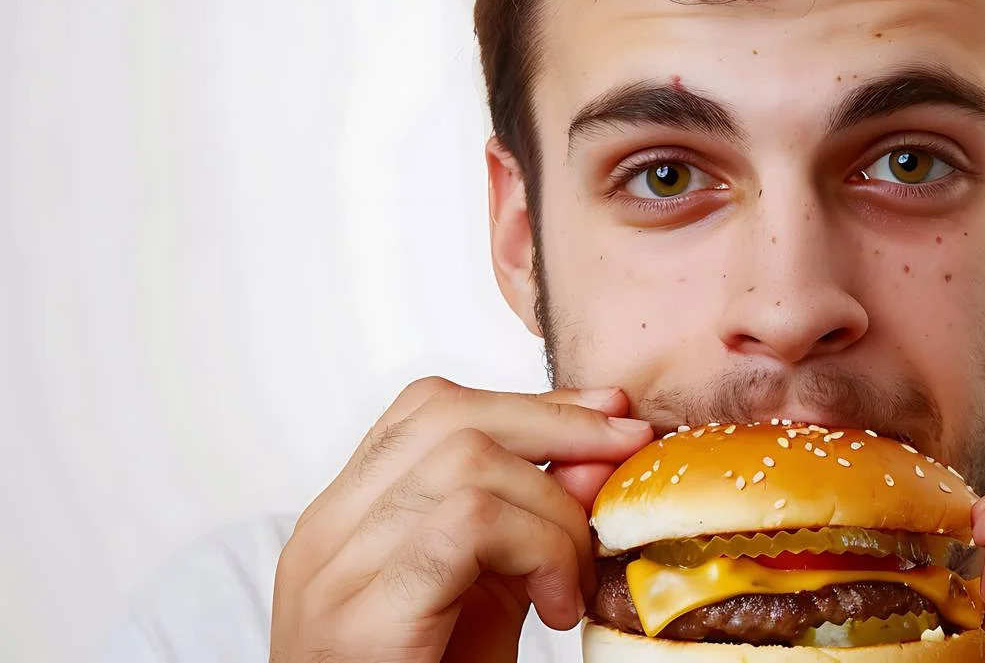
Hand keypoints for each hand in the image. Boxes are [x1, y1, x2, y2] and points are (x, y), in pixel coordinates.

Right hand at [269, 377, 657, 662]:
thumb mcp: (489, 594)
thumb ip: (531, 522)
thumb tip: (605, 446)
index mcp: (346, 519)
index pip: (429, 409)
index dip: (529, 403)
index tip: (610, 416)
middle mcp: (326, 533)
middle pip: (448, 416)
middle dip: (558, 426)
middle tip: (626, 460)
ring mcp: (332, 570)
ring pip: (467, 462)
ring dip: (553, 511)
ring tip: (575, 580)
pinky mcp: (361, 614)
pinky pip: (466, 524)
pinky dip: (537, 550)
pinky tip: (557, 606)